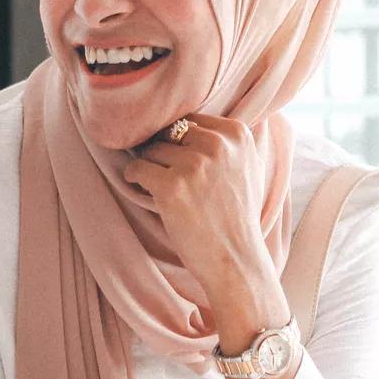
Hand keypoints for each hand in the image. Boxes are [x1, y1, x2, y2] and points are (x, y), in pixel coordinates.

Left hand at [123, 115, 292, 378]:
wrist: (236, 259)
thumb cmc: (234, 216)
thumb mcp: (243, 166)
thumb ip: (221, 140)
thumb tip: (180, 118)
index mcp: (237, 133)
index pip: (191, 120)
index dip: (179, 142)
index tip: (181, 164)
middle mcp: (218, 144)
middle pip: (169, 132)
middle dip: (163, 152)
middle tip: (169, 179)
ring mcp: (195, 164)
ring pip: (151, 150)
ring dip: (149, 168)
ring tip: (164, 192)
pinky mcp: (172, 186)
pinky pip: (136, 168)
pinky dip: (134, 180)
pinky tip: (148, 194)